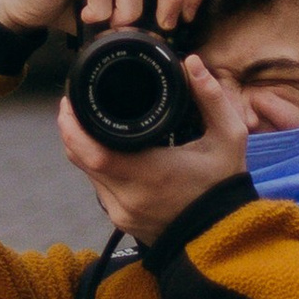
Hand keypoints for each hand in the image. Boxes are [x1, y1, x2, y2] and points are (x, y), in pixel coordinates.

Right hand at [0, 0, 206, 43]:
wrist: (23, 1)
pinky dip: (100, 11)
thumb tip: (181, 29)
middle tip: (161, 27)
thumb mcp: (120, 1)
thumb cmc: (75, 4)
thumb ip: (147, 2)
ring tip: (115, 25)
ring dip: (128, 12)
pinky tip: (88, 19)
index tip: (187, 19)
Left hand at [61, 46, 249, 240]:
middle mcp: (129, 197)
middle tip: (75, 104)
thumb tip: (193, 62)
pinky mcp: (121, 221)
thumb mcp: (229, 138)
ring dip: (83, 149)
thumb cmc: (225, 187)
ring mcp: (122, 213)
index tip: (70, 102)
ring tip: (88, 123)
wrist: (224, 236)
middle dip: (72, 131)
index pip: (93, 152)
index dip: (73, 127)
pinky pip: (99, 188)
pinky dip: (98, 168)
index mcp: (151, 173)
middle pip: (81, 160)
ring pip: (87, 175)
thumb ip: (211, 98)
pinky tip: (107, 151)